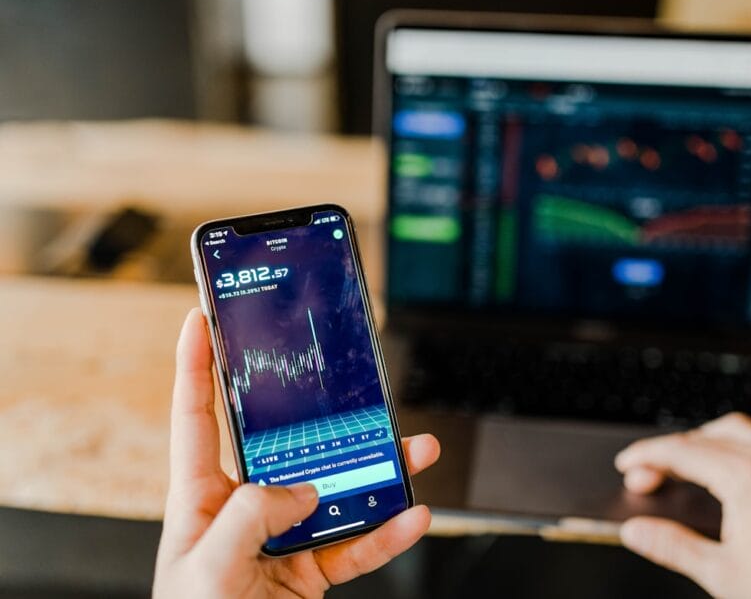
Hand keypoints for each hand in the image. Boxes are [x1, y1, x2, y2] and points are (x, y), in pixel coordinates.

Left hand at [153, 309, 440, 598]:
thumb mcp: (206, 569)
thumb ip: (251, 518)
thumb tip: (304, 490)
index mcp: (201, 497)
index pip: (196, 418)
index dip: (196, 367)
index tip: (203, 319)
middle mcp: (244, 507)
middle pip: (288, 445)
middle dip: (324, 412)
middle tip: (351, 378)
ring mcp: (282, 536)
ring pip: (337, 490)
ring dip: (378, 471)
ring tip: (415, 449)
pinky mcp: (312, 569)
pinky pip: (357, 542)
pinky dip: (388, 532)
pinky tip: (413, 516)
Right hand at [615, 413, 750, 598]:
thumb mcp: (720, 573)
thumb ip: (672, 546)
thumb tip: (637, 531)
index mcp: (745, 480)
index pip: (682, 452)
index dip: (647, 455)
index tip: (628, 463)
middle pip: (706, 437)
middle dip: (670, 452)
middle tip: (647, 476)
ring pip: (744, 428)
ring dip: (709, 436)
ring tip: (689, 455)